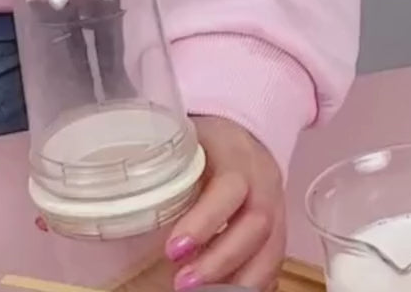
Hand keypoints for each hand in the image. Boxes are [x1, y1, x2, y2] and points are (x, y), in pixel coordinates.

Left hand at [165, 115, 285, 290]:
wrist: (246, 134)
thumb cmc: (209, 142)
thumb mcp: (190, 142)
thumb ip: (170, 168)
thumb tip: (129, 198)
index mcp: (238, 155)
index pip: (229, 188)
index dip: (204, 221)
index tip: (173, 249)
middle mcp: (264, 181)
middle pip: (256, 224)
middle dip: (220, 260)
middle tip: (182, 283)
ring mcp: (278, 206)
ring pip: (272, 250)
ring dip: (239, 280)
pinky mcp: (281, 229)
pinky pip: (275, 263)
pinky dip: (254, 284)